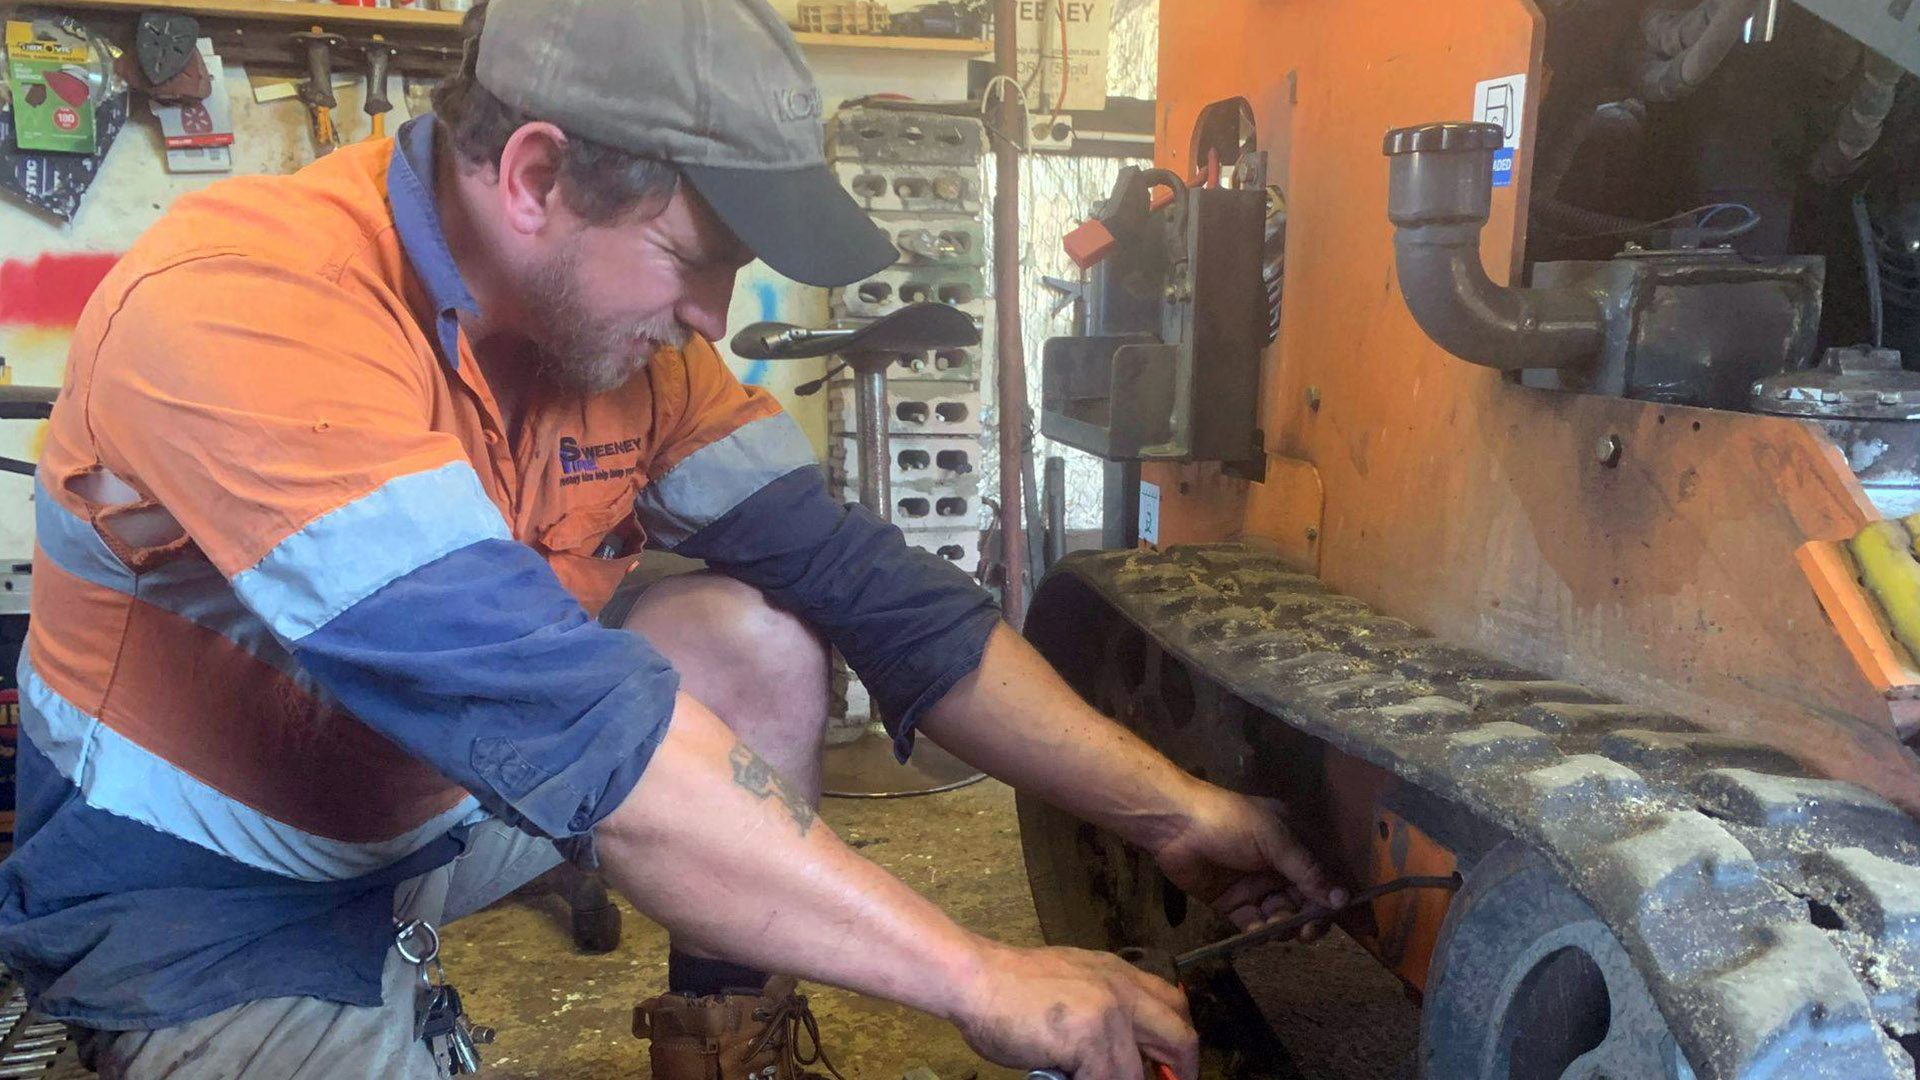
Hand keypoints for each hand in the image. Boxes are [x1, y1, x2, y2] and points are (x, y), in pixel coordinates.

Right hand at [953, 942, 1197, 1079]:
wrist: (975, 977)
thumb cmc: (1010, 989)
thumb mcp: (1071, 986)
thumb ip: (1101, 1011)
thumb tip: (1119, 1056)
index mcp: (1118, 974)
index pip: (1173, 1005)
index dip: (1181, 1042)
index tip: (1174, 1068)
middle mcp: (1122, 989)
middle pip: (1181, 1037)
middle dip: (1183, 1071)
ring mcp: (1110, 1012)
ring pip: (1137, 1073)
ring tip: (1085, 1076)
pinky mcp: (1092, 1038)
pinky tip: (1063, 1077)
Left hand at [1149, 783, 1345, 938]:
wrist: (1174, 825)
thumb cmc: (1230, 823)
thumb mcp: (1274, 840)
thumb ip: (1308, 871)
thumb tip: (1343, 899)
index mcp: (1295, 844)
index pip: (1325, 876)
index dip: (1333, 899)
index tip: (1333, 919)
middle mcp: (1280, 866)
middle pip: (1306, 902)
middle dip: (1309, 920)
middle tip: (1304, 933)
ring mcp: (1256, 885)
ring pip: (1282, 916)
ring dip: (1282, 926)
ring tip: (1273, 925)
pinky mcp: (1233, 902)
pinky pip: (1254, 923)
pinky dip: (1258, 932)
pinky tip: (1256, 933)